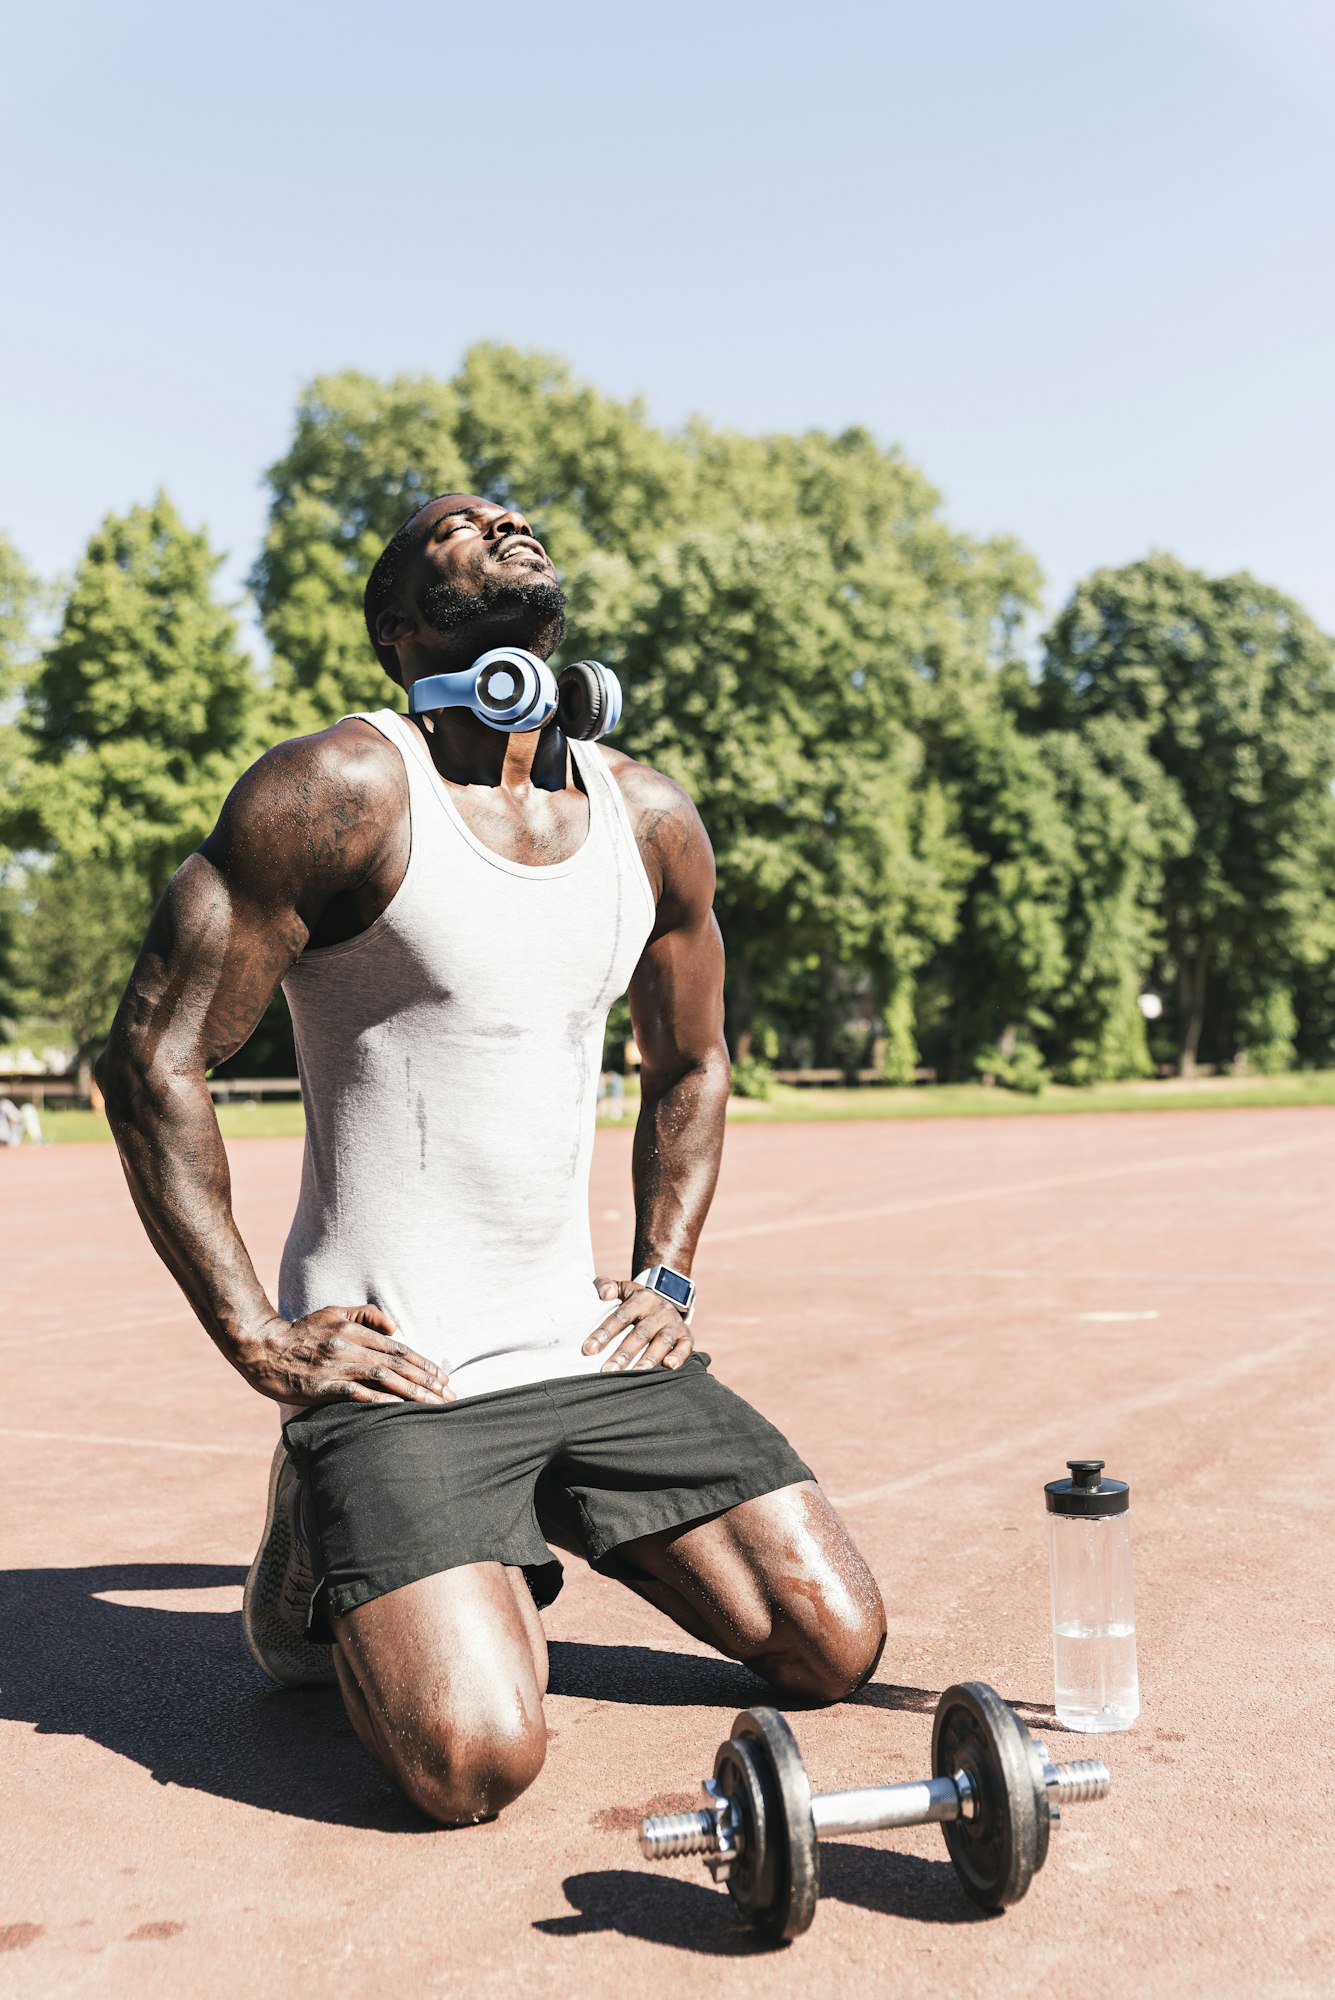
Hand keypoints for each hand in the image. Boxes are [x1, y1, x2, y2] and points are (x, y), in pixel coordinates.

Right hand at [232, 1304, 452, 1407]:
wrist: (263, 1348)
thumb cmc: (301, 1331)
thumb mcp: (333, 1312)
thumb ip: (365, 1316)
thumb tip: (394, 1328)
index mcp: (355, 1331)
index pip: (399, 1348)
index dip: (424, 1364)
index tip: (444, 1378)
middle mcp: (350, 1347)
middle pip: (398, 1364)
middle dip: (428, 1381)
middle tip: (450, 1396)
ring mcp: (337, 1366)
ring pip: (384, 1378)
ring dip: (413, 1393)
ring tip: (434, 1406)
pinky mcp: (323, 1386)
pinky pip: (356, 1394)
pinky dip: (379, 1401)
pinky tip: (398, 1410)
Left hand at [583, 1277, 693, 1373]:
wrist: (667, 1295)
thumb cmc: (634, 1299)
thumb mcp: (621, 1288)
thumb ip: (606, 1286)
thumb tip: (604, 1294)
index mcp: (642, 1298)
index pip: (621, 1316)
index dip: (605, 1333)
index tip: (589, 1349)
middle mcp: (660, 1310)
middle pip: (641, 1333)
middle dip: (623, 1353)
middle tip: (607, 1371)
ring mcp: (674, 1323)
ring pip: (662, 1342)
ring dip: (648, 1360)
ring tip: (634, 1375)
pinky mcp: (686, 1335)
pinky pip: (686, 1346)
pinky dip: (680, 1356)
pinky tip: (669, 1367)